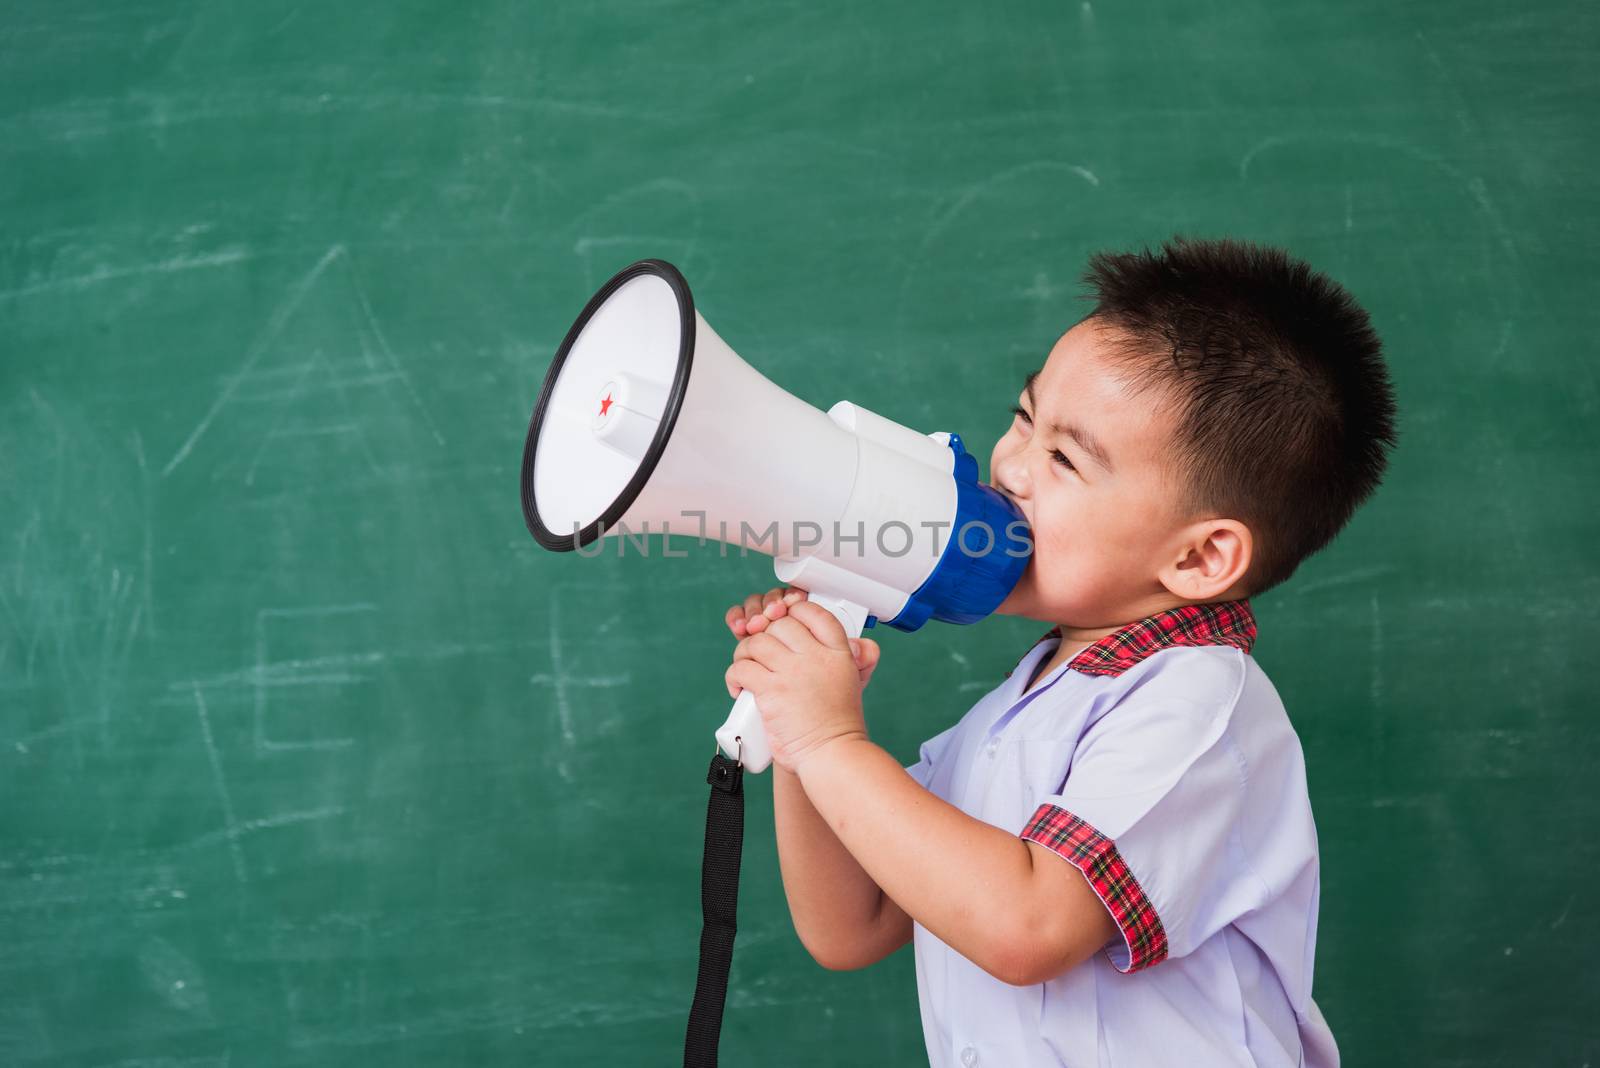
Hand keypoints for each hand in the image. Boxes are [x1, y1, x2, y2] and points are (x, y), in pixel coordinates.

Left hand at [723, 597, 872, 773]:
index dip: (796, 610)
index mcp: (839, 653)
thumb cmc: (839, 725)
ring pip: (757, 643)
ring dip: (745, 653)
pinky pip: (742, 668)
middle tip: (760, 654)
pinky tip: (739, 688)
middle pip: (781, 624)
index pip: (815, 614)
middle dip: (765, 635)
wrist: (832, 753)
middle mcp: (817, 657)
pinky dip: (734, 676)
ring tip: (746, 670)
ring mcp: (793, 672)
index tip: (784, 619)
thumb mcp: (855, 683)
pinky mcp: (772, 690)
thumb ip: (857, 659)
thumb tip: (861, 644)